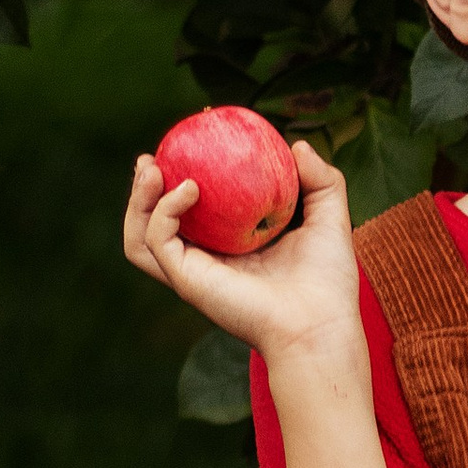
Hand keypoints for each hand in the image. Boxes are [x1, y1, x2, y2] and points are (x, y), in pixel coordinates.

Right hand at [121, 138, 366, 372]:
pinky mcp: (187, 280)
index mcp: (231, 248)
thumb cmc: (328, 280)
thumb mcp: (330, 217)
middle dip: (143, 190)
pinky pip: (158, 240)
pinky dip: (163, 210)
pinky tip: (188, 188)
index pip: (195, 212)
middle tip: (152, 158)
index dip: (182, 179)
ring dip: (137, 200)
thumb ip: (321, 180)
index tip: (188, 144)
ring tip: (151, 167)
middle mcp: (206, 261)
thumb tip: (297, 145)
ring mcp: (193, 272)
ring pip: (141, 235)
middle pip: (155, 224)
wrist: (320, 323)